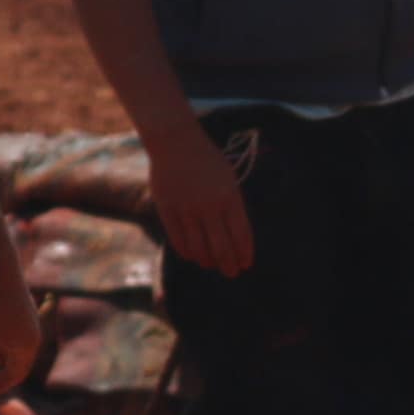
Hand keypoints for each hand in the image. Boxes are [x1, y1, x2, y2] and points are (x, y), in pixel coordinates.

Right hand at [141, 111, 253, 277]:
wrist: (175, 142)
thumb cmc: (207, 160)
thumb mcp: (229, 180)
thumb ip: (233, 207)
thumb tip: (236, 237)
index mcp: (229, 197)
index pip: (241, 235)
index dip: (244, 253)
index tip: (246, 264)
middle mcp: (209, 206)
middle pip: (221, 247)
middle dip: (229, 264)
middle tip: (232, 273)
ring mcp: (186, 209)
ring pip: (199, 248)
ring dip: (208, 260)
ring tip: (212, 264)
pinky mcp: (167, 209)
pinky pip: (178, 240)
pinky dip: (187, 252)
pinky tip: (193, 256)